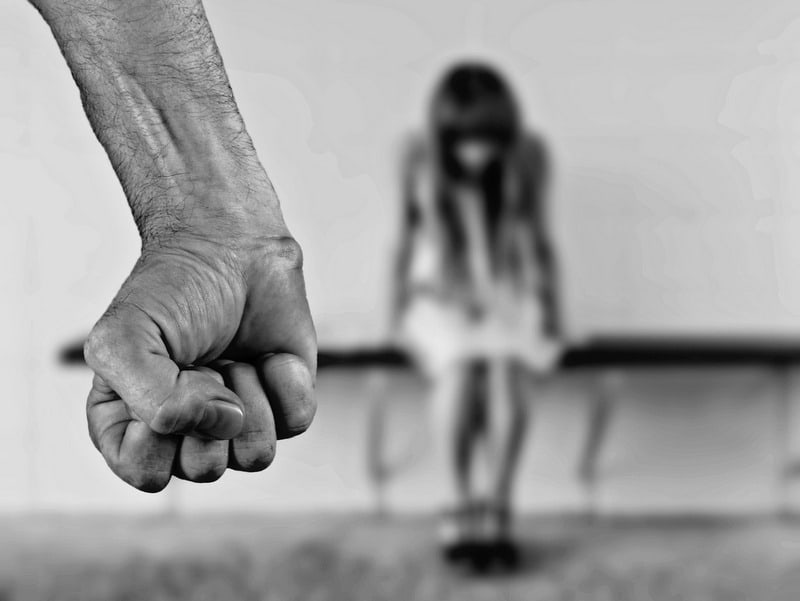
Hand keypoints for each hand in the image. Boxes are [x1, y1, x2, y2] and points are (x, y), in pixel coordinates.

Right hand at [84, 223, 316, 491]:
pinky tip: (268, 354)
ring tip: (234, 357)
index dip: (162, 429)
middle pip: (206, 468)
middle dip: (209, 404)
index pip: (147, 472)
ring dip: (249, 395)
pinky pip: (295, 423)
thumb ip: (148, 397)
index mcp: (132, 426)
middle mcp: (186, 434)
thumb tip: (220, 424)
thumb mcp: (125, 337)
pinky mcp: (283, 405)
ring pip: (255, 455)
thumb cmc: (171, 289)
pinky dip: (285, 381)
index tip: (165, 372)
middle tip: (204, 360)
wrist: (230, 246)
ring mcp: (237, 423)